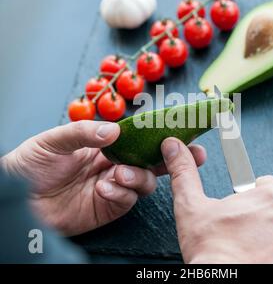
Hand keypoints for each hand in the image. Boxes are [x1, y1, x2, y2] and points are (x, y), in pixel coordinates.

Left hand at [0, 121, 205, 235]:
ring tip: (118, 174)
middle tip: (192, 155)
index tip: (182, 129)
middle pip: (153, 160)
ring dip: (140, 176)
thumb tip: (114, 130)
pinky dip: (121, 192)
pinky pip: (127, 199)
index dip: (161, 134)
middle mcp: (115, 164)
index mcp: (105, 144)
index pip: (140, 137)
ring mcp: (114, 186)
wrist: (16, 198)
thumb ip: (84, 133)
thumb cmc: (31, 163)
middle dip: (174, 158)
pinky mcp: (109, 206)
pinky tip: (104, 188)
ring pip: (145, 181)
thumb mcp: (54, 140)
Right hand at [161, 137, 272, 263]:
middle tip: (240, 236)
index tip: (241, 214)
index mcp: (271, 195)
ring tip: (251, 252)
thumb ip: (184, 173)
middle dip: (260, 219)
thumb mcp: (191, 208)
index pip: (264, 186)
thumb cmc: (213, 254)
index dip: (247, 201)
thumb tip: (174, 148)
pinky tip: (264, 262)